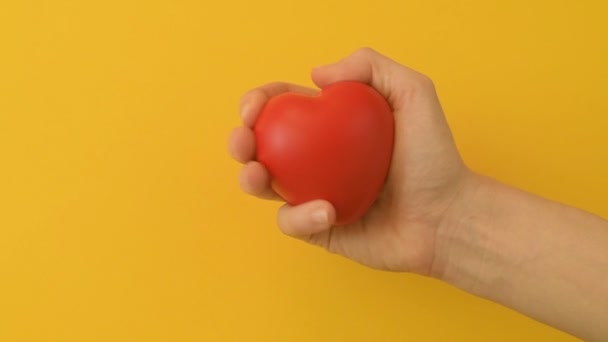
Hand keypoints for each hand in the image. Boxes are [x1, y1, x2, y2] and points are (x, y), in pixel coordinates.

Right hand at [229, 48, 471, 274]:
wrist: (446, 216)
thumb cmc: (433, 157)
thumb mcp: (412, 93)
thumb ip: (371, 66)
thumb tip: (315, 75)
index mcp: (329, 125)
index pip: (282, 106)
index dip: (259, 102)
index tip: (255, 107)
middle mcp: (316, 158)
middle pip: (262, 144)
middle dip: (240, 140)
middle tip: (244, 143)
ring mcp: (313, 193)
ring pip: (264, 185)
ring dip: (250, 178)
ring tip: (259, 175)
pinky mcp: (317, 228)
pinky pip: (292, 221)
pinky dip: (300, 216)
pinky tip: (327, 210)